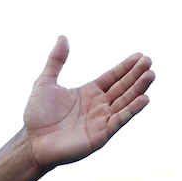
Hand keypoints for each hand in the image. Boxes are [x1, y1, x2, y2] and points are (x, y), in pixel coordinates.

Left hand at [23, 36, 152, 171]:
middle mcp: (98, 105)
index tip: (140, 56)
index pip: (113, 77)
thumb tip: (62, 37)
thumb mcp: (45, 83)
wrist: (31, 143)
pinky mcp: (101, 134)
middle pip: (123, 87)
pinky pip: (119, 120)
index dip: (126, 67)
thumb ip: (55, 61)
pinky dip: (132, 110)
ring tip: (150, 75)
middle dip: (137, 75)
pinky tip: (144, 99)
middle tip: (149, 62)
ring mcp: (101, 120)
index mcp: (89, 92)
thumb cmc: (36, 116)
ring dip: (138, 89)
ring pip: (125, 101)